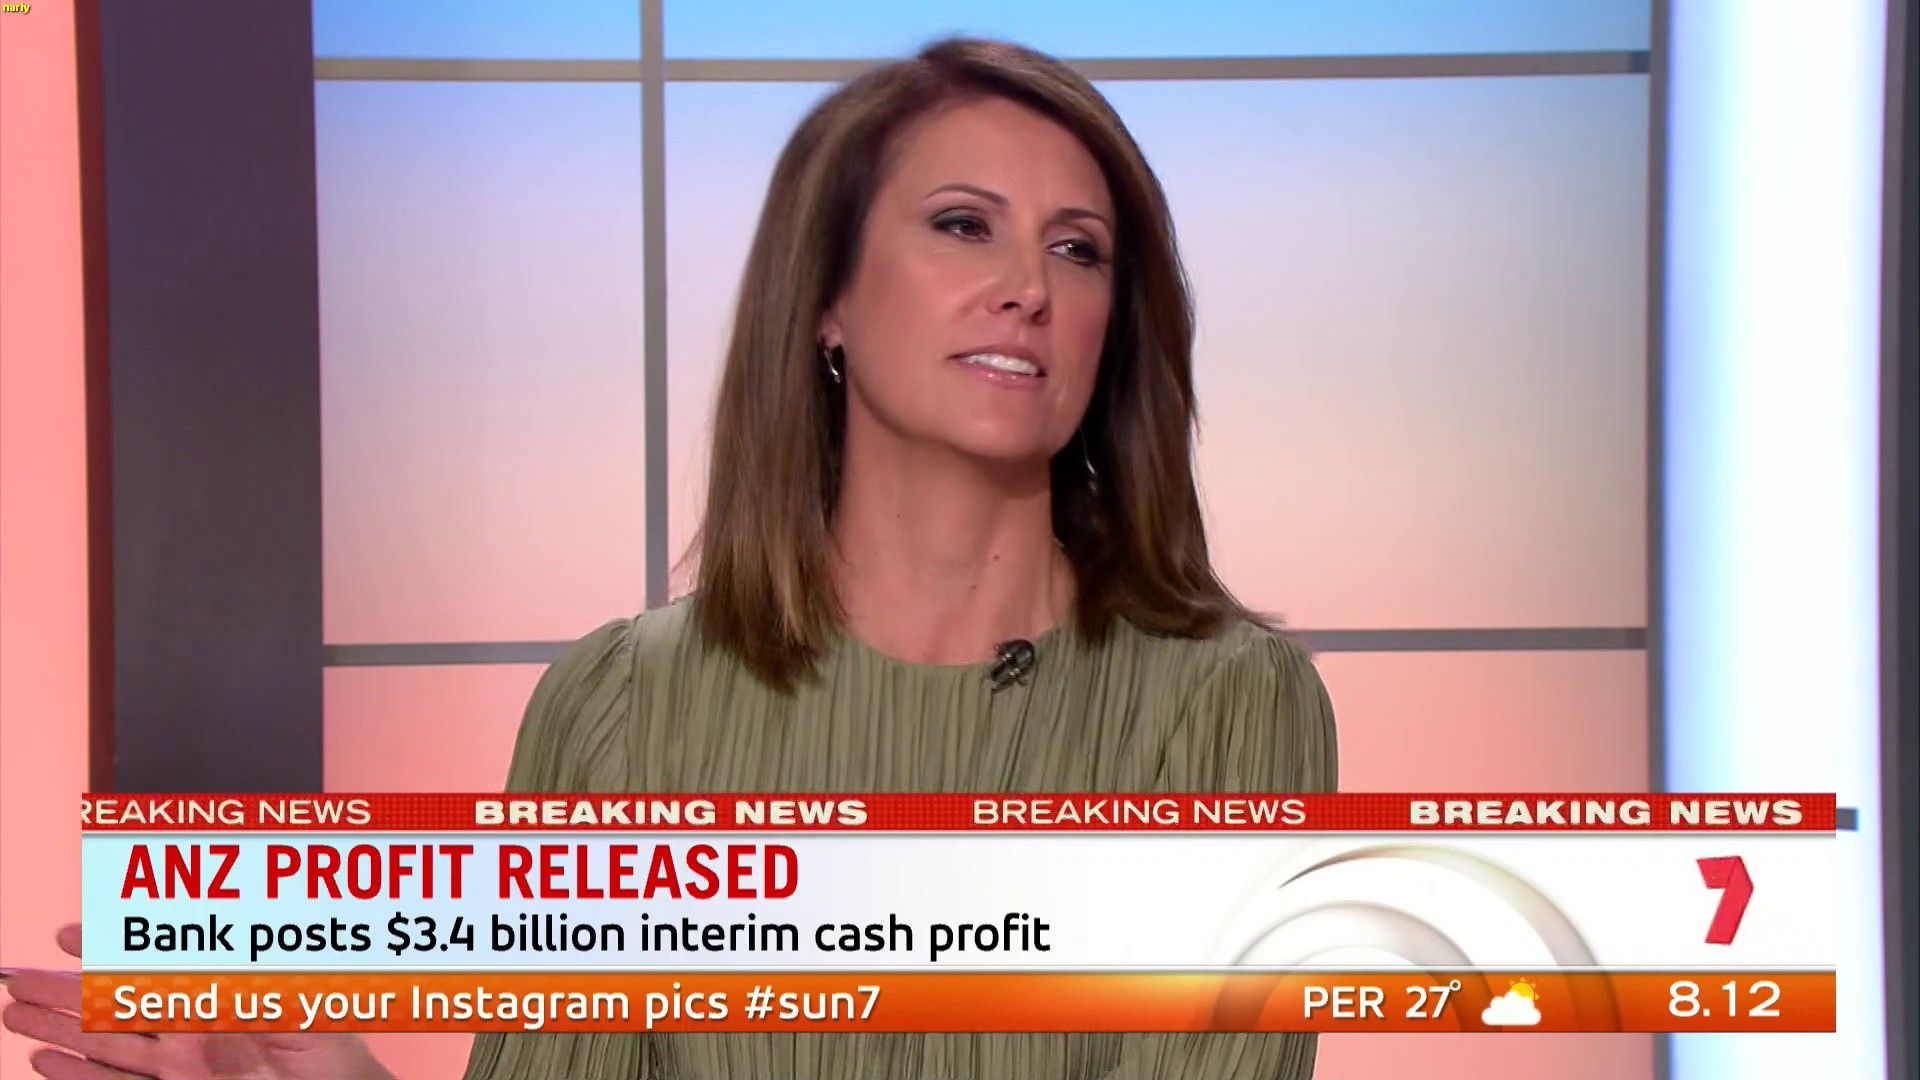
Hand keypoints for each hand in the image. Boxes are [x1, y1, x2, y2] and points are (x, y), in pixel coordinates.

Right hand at [1, 924, 395, 1079]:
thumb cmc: (335, 1056)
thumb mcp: (305, 1007)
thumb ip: (266, 980)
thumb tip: (239, 940)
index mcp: (223, 997)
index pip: (157, 965)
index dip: (113, 949)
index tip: (70, 934)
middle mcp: (196, 1030)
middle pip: (118, 1006)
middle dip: (66, 993)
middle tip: (18, 981)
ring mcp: (183, 1067)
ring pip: (106, 1046)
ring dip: (58, 1032)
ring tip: (15, 1018)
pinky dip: (77, 1078)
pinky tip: (43, 1064)